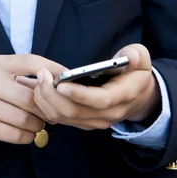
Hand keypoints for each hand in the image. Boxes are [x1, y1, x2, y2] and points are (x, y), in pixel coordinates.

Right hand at [0, 54, 62, 145]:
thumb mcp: (0, 76)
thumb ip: (25, 77)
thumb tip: (59, 83)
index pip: (30, 61)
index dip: (53, 69)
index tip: (69, 77)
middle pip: (30, 97)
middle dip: (46, 108)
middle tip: (52, 114)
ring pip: (25, 118)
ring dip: (37, 125)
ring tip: (38, 124)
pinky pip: (15, 134)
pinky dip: (28, 136)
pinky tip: (27, 133)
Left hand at [17, 45, 160, 130]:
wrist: (137, 95)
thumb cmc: (135, 72)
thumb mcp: (142, 58)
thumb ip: (136, 55)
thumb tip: (130, 56)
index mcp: (122, 96)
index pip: (99, 100)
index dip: (79, 94)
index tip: (60, 83)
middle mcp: (108, 114)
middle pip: (75, 112)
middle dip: (53, 95)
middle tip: (41, 75)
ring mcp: (94, 121)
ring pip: (64, 117)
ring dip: (45, 101)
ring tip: (35, 80)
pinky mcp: (83, 122)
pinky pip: (60, 118)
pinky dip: (45, 106)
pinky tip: (35, 89)